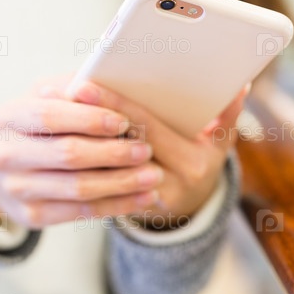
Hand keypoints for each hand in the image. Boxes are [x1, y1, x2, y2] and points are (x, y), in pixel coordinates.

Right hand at [0, 77, 164, 229]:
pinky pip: (82, 212)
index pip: (50, 116)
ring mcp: (16, 189)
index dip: (88, 119)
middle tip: (146, 150)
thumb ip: (71, 89)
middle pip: (68, 155)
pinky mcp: (32, 215)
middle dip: (113, 152)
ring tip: (152, 176)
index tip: (123, 121)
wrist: (7, 171)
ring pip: (79, 188)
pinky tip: (142, 198)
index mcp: (8, 118)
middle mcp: (6, 155)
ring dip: (122, 183)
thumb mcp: (47, 98)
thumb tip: (95, 86)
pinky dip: (117, 204)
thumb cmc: (39, 125)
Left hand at [67, 81, 248, 228]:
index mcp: (192, 162)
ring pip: (105, 171)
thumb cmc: (200, 159)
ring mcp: (146, 201)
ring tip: (52, 114)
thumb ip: (227, 116)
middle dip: (89, 118)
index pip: (147, 127)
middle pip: (120, 147)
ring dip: (79, 142)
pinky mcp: (128, 209)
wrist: (190, 205)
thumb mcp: (218, 142)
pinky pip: (100, 187)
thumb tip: (241, 87)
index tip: (86, 83)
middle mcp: (169, 184)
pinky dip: (80, 163)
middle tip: (58, 93)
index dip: (115, 105)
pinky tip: (58, 142)